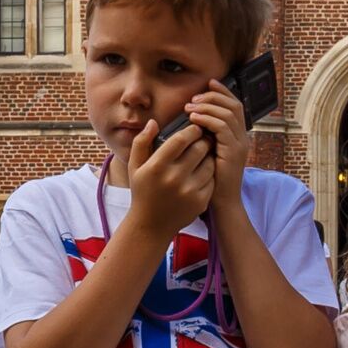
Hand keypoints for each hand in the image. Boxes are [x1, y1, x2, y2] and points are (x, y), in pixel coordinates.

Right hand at [124, 111, 216, 241]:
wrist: (151, 226)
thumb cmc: (142, 192)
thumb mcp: (135, 167)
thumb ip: (141, 142)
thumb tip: (154, 122)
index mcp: (157, 167)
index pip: (182, 139)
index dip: (192, 130)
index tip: (194, 128)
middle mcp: (174, 178)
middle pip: (200, 148)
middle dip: (203, 140)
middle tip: (203, 138)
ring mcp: (189, 191)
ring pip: (210, 162)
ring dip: (209, 155)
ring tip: (204, 154)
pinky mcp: (200, 201)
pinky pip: (212, 178)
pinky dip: (210, 172)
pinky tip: (203, 171)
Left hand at [179, 84, 251, 222]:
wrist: (221, 203)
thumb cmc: (210, 180)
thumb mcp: (208, 153)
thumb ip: (205, 136)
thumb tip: (192, 117)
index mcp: (237, 136)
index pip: (235, 106)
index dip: (223, 92)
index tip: (208, 83)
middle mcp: (242, 137)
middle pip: (233, 105)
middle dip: (213, 96)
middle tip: (194, 98)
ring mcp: (239, 144)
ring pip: (228, 113)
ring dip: (207, 106)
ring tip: (190, 107)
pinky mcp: (233, 152)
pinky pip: (221, 127)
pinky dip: (207, 119)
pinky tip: (193, 119)